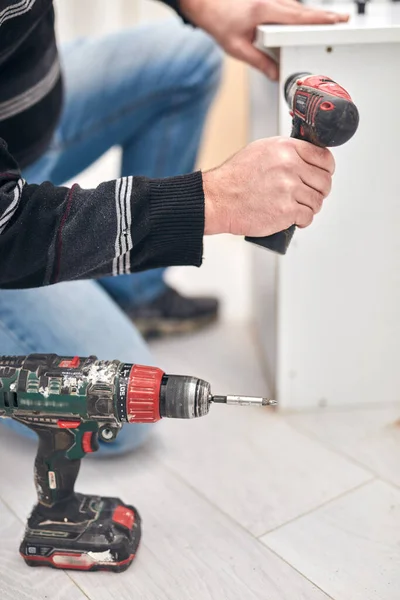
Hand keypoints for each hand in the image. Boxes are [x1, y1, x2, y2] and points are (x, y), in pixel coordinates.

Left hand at [181, 0, 348, 79]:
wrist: (204, 3)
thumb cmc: (218, 22)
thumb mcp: (237, 48)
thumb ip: (259, 62)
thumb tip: (275, 74)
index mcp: (264, 10)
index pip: (299, 16)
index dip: (321, 19)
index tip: (338, 20)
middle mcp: (269, 0)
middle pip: (303, 10)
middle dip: (324, 16)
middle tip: (343, 20)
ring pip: (296, 8)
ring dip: (311, 16)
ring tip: (329, 23)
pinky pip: (288, 6)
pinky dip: (298, 14)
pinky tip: (305, 22)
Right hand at [203, 137, 334, 236]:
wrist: (217, 200)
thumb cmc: (234, 178)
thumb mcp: (260, 151)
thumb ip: (286, 153)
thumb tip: (307, 159)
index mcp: (286, 149)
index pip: (324, 158)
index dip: (326, 170)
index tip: (321, 176)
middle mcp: (290, 167)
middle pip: (324, 181)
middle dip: (319, 191)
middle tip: (307, 196)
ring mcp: (289, 190)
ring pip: (317, 201)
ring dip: (309, 207)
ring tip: (295, 208)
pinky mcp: (286, 211)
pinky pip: (307, 217)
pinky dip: (301, 220)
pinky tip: (291, 218)